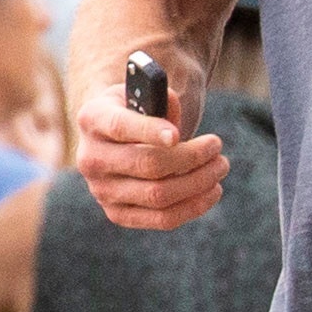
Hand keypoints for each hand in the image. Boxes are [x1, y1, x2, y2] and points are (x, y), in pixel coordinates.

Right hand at [76, 83, 228, 230]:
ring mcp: (101, 191)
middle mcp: (91, 158)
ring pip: (157, 195)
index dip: (150, 131)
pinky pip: (161, 218)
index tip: (178, 135)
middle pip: (147, 164)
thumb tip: (173, 121)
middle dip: (191, 157)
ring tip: (220, 166)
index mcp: (93, 119)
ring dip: (198, 182)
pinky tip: (212, 191)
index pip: (120, 127)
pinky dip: (193, 206)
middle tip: (217, 147)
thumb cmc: (134, 110)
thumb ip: (160, 99)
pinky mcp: (117, 214)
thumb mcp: (142, 92)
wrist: (112, 137)